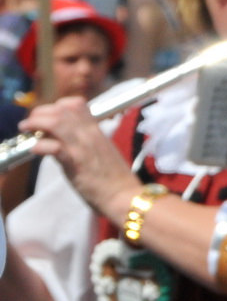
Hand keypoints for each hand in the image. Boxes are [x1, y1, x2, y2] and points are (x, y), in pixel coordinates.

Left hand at [20, 98, 141, 222]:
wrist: (124, 196)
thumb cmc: (114, 178)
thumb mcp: (101, 152)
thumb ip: (83, 142)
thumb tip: (60, 141)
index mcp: (97, 130)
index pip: (77, 104)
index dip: (57, 106)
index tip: (48, 116)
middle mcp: (89, 134)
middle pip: (61, 109)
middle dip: (40, 112)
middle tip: (31, 124)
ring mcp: (82, 147)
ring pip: (55, 122)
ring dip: (35, 123)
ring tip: (27, 131)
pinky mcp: (75, 163)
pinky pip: (53, 147)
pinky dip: (39, 146)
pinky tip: (35, 150)